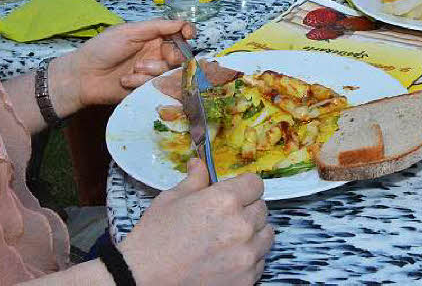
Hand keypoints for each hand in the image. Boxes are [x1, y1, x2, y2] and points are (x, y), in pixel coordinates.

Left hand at [49, 20, 194, 115]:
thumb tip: (182, 23)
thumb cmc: (102, 49)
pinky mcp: (146, 88)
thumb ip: (157, 27)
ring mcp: (151, 72)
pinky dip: (142, 82)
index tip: (188, 34)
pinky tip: (126, 80)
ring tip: (135, 69)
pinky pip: (156, 85)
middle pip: (180, 53)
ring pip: (170, 70)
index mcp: (152, 36)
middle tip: (164, 57)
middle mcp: (155, 53)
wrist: (82, 76)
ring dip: (154, 69)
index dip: (187, 32)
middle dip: (173, 55)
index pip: (179, 33)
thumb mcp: (129, 32)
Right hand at [120, 159, 272, 284]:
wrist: (141, 281)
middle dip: (246, 210)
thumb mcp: (170, 200)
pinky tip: (225, 260)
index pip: (255, 184)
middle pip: (261, 209)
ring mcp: (245, 255)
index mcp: (225, 200)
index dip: (243, 188)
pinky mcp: (246, 279)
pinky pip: (259, 262)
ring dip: (252, 235)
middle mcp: (241, 226)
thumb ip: (194, 180)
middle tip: (224, 220)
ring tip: (227, 240)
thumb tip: (199, 163)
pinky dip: (247, 259)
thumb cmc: (153, 239)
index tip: (235, 195)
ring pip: (265, 235)